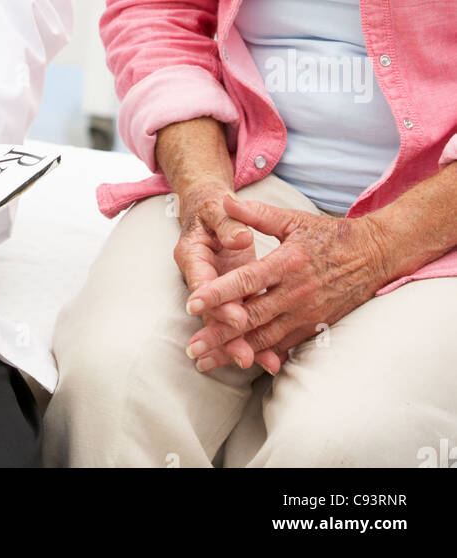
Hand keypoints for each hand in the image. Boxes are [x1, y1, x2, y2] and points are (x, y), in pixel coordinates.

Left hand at [184, 194, 390, 372]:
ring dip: (234, 351)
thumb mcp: (293, 219)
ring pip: (264, 339)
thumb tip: (225, 201)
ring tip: (206, 362)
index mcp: (286, 263)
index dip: (218, 293)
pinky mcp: (314, 327)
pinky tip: (240, 363)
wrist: (372, 256)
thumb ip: (257, 214)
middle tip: (191, 347)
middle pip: (250, 318)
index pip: (246, 281)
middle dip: (218, 334)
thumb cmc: (328, 235)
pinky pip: (284, 346)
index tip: (192, 303)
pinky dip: (261, 356)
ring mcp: (306, 314)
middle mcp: (295, 293)